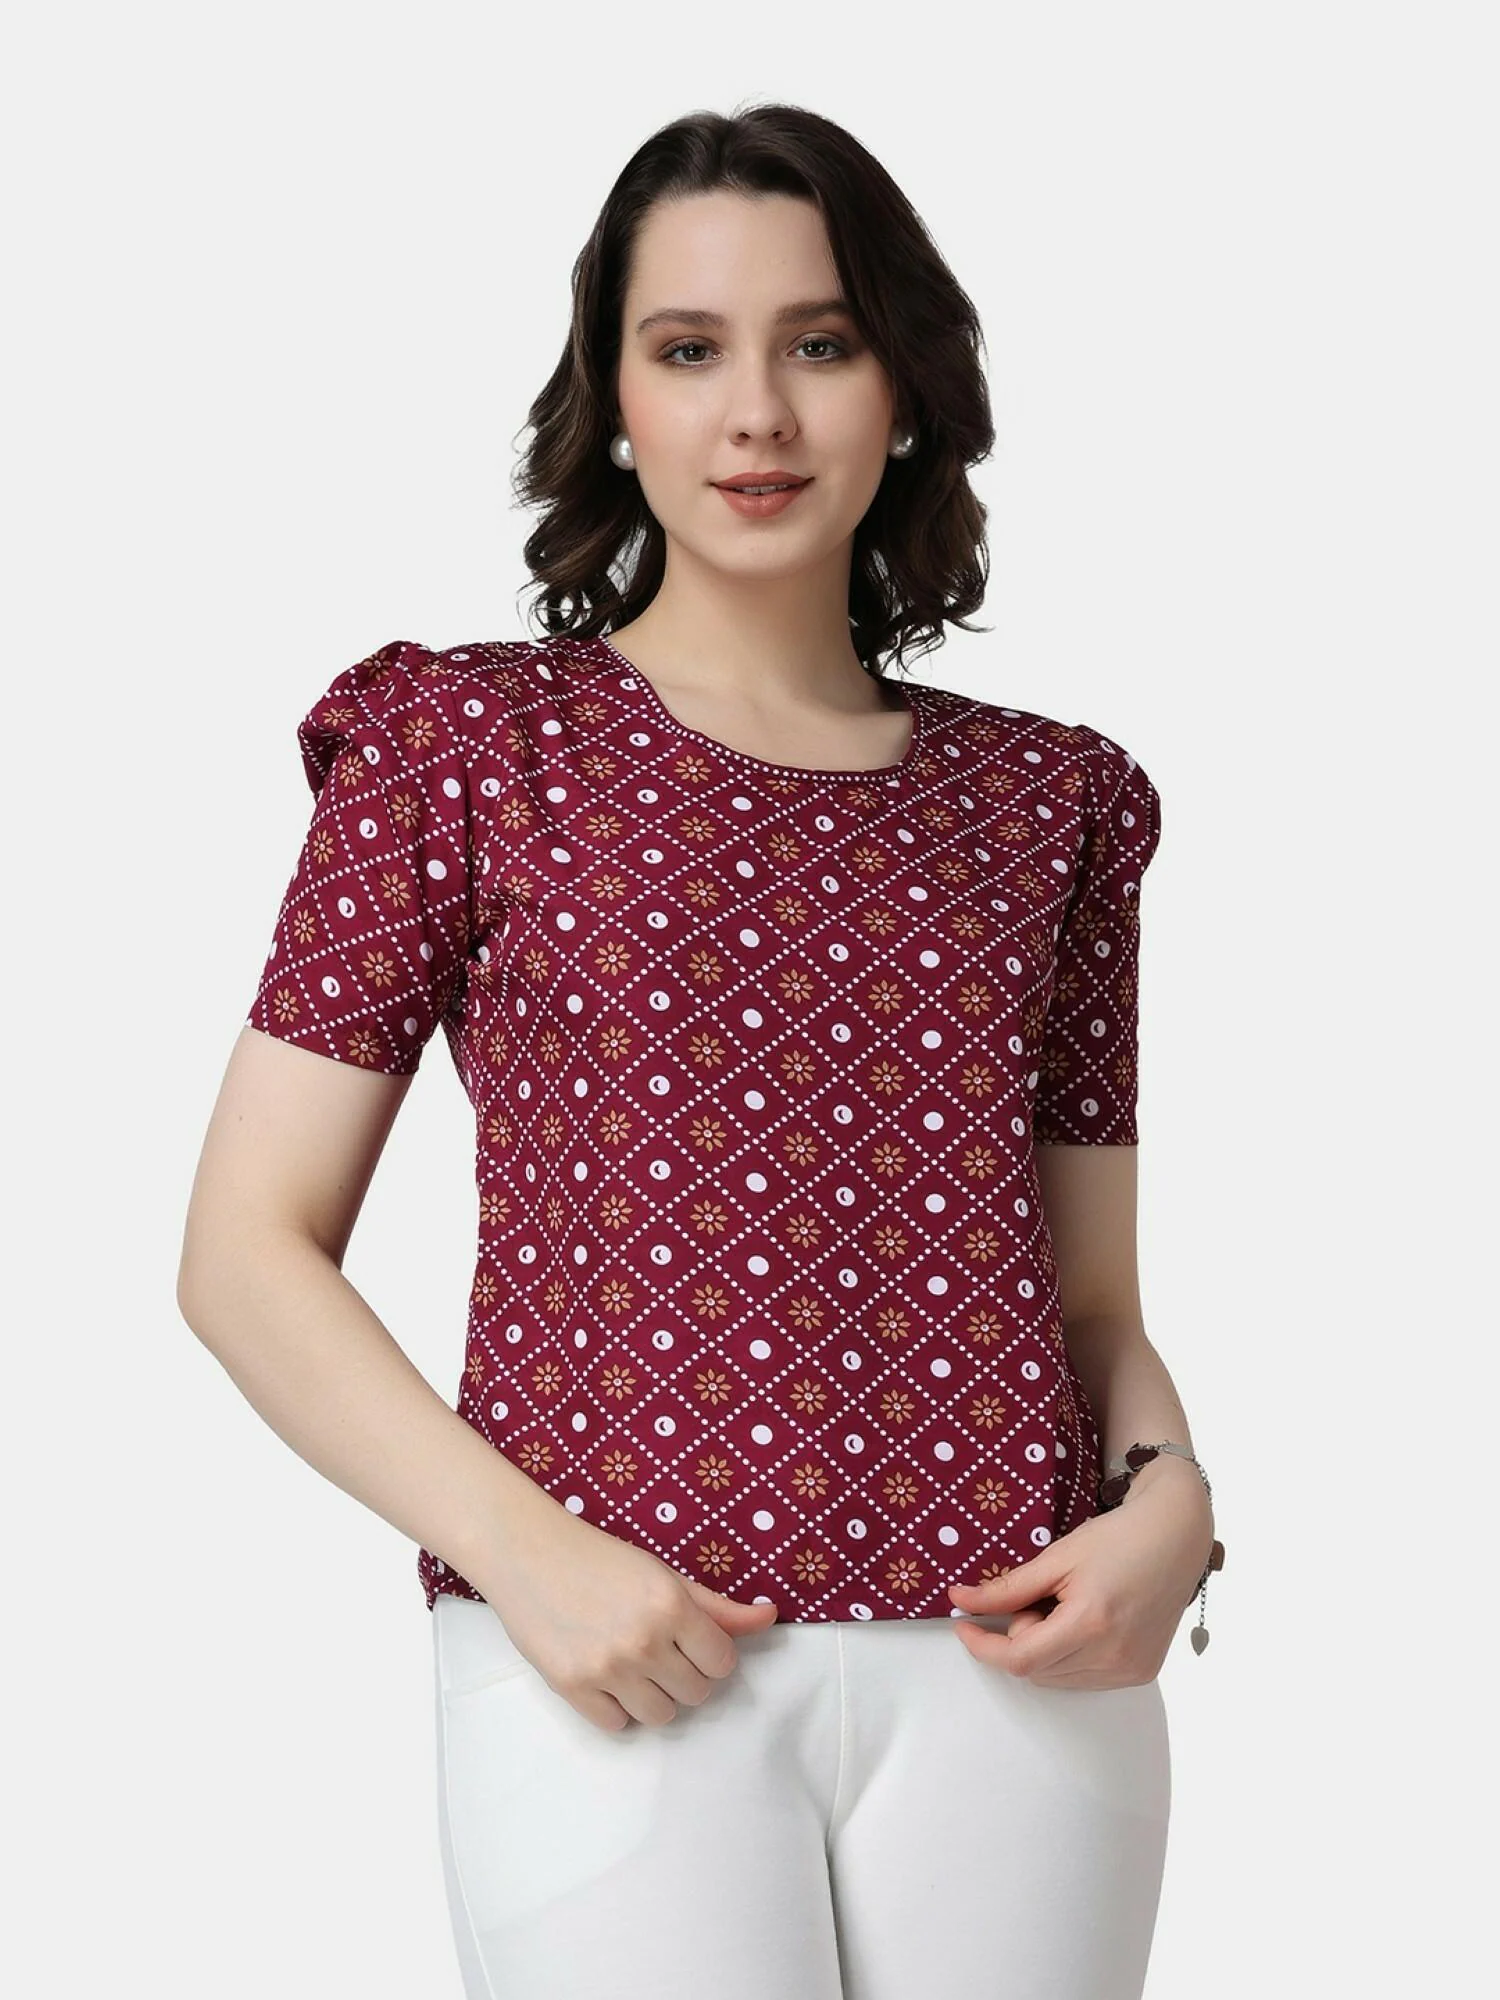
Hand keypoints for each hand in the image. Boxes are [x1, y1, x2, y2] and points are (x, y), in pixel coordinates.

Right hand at [474, 1504, 778, 1732]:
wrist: (529, 1552)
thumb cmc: (600, 1558)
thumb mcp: (664, 1575)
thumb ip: (717, 1607)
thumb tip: (770, 1618)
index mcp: (672, 1605)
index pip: (722, 1663)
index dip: (710, 1654)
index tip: (691, 1642)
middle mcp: (644, 1640)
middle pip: (696, 1694)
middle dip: (684, 1675)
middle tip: (659, 1649)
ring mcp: (607, 1667)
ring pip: (661, 1716)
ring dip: (654, 1696)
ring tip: (633, 1665)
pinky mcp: (572, 1687)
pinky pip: (617, 1725)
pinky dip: (617, 1707)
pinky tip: (606, 1676)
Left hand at [947, 1458, 1214, 1687]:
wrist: (1176, 1537)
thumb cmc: (1118, 1538)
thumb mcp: (1057, 1556)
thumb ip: (1007, 1587)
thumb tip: (959, 1600)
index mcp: (1090, 1624)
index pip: (1020, 1659)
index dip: (983, 1647)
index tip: (963, 1625)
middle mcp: (1114, 1657)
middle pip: (1036, 1670)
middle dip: (1020, 1637)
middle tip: (1037, 1597)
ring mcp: (1131, 1670)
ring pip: (1058, 1678)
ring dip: (1044, 1650)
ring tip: (1065, 1606)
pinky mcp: (1141, 1674)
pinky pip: (1085, 1679)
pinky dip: (1069, 1657)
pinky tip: (1084, 1622)